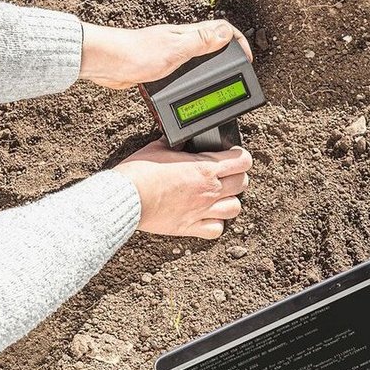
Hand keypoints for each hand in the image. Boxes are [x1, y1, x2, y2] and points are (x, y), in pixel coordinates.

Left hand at [80, 20, 252, 88]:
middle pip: (214, 43)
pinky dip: (193, 78)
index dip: (238, 41)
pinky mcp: (160, 67)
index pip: (221, 29)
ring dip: (213, 66)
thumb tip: (226, 34)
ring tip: (223, 80)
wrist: (107, 63)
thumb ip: (200, 42)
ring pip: (199, 58)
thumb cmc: (135, 53)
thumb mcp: (174, 49)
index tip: (246, 57)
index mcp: (187, 35)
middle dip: (230, 53)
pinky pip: (184, 71)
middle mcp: (181, 42)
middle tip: (239, 69)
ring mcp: (171, 54)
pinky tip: (192, 88)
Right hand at [111, 140, 251, 238]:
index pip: (242, 161)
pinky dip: (216, 224)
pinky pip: (216, 230)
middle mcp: (209, 189)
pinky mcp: (190, 227)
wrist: (127, 197)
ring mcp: (202, 210)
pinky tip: (206, 217)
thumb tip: (180, 139)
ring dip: (229, 201)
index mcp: (204, 167)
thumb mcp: (159, 147)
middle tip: (226, 176)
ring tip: (218, 198)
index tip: (234, 157)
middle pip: (242, 184)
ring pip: (235, 208)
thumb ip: (176, 144)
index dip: (241, 157)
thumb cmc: (140, 172)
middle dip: (237, 178)